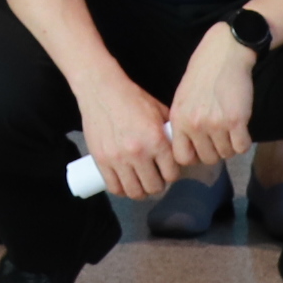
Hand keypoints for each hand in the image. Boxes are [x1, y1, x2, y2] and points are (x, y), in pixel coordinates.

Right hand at [73, 73, 181, 206]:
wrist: (102, 90)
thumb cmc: (132, 99)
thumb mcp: (159, 112)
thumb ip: (169, 134)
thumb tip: (180, 152)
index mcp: (156, 140)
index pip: (172, 174)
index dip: (172, 173)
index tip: (168, 170)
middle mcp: (138, 152)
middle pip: (155, 187)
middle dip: (158, 183)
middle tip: (155, 176)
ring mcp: (118, 158)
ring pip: (135, 192)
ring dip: (141, 190)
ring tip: (141, 181)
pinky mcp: (101, 160)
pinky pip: (114, 188)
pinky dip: (122, 189)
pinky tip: (125, 182)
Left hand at [167, 28, 260, 171]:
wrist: (224, 53)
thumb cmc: (202, 74)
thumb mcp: (182, 99)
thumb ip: (183, 124)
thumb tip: (188, 151)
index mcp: (178, 119)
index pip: (181, 157)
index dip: (194, 157)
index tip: (202, 149)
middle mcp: (194, 124)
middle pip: (207, 158)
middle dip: (216, 151)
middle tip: (220, 136)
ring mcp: (215, 123)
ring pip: (226, 154)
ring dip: (230, 145)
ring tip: (230, 129)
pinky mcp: (236, 120)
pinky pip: (242, 147)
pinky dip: (244, 142)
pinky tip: (241, 129)